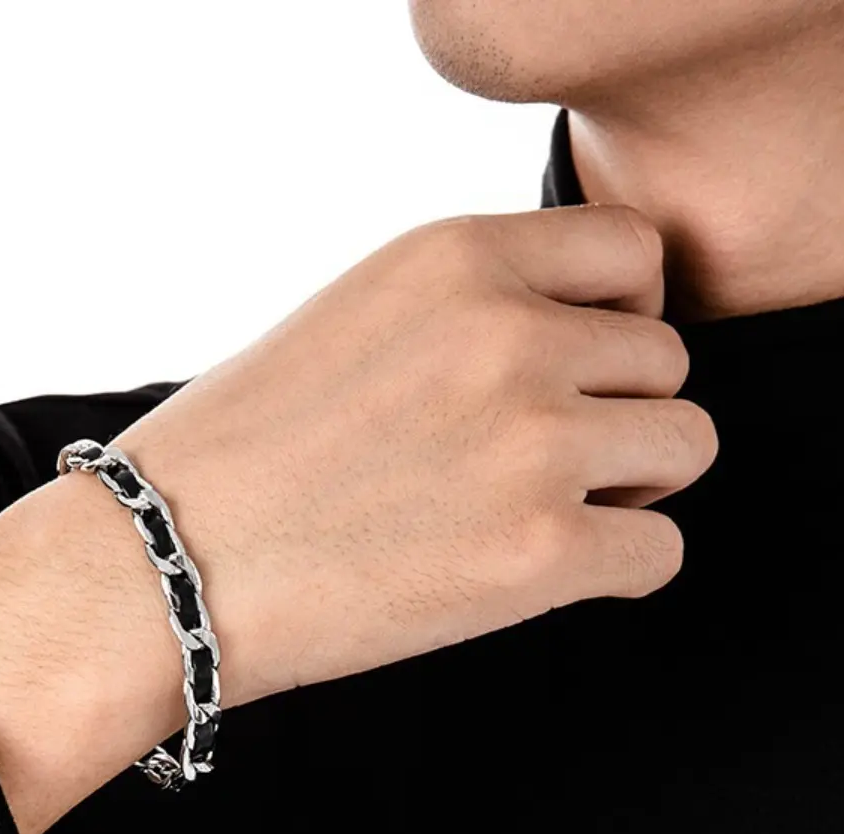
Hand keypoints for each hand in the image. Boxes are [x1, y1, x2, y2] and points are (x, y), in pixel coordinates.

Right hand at [110, 203, 717, 710]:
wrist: (160, 565)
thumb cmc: (231, 457)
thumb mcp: (349, 324)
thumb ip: (465, 315)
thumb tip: (563, 349)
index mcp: (454, 259)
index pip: (632, 253)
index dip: (624, 316)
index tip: (592, 365)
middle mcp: (509, 334)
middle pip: (664, 359)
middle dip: (619, 412)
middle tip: (551, 462)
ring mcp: (533, 444)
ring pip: (683, 449)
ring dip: (631, 486)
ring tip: (546, 515)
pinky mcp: (540, 555)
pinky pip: (660, 552)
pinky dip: (619, 566)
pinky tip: (545, 571)